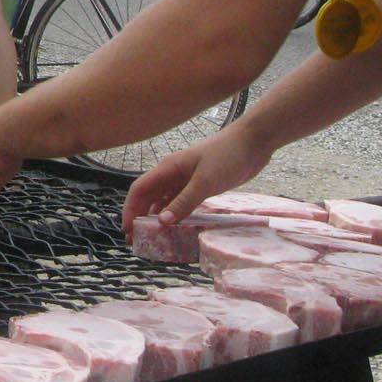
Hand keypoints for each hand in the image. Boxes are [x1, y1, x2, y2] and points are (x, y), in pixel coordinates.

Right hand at [120, 131, 268, 239]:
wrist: (253, 142)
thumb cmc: (227, 156)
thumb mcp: (205, 181)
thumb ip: (184, 202)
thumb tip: (162, 222)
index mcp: (168, 168)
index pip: (139, 189)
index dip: (130, 209)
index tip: (128, 230)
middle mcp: (173, 174)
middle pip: (148, 196)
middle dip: (139, 216)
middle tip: (137, 239)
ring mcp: (186, 179)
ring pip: (164, 200)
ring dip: (156, 217)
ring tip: (153, 238)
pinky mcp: (200, 185)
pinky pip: (181, 202)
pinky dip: (175, 214)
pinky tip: (176, 227)